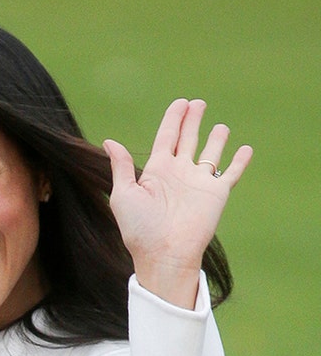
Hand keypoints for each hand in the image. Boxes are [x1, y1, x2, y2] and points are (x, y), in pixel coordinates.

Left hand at [103, 99, 252, 308]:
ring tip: (221, 126)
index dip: (173, 119)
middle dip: (192, 120)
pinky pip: (231, 173)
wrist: (163, 253)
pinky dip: (239, 161)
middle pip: (187, 139)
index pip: (166, 137)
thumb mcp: (124, 194)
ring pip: (210, 153)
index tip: (180, 103)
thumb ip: (122, 167)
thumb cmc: (139, 227)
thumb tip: (109, 141)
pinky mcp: (217, 193)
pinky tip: (245, 149)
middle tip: (197, 102)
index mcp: (156, 170)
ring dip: (216, 139)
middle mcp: (178, 173)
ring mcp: (199, 182)